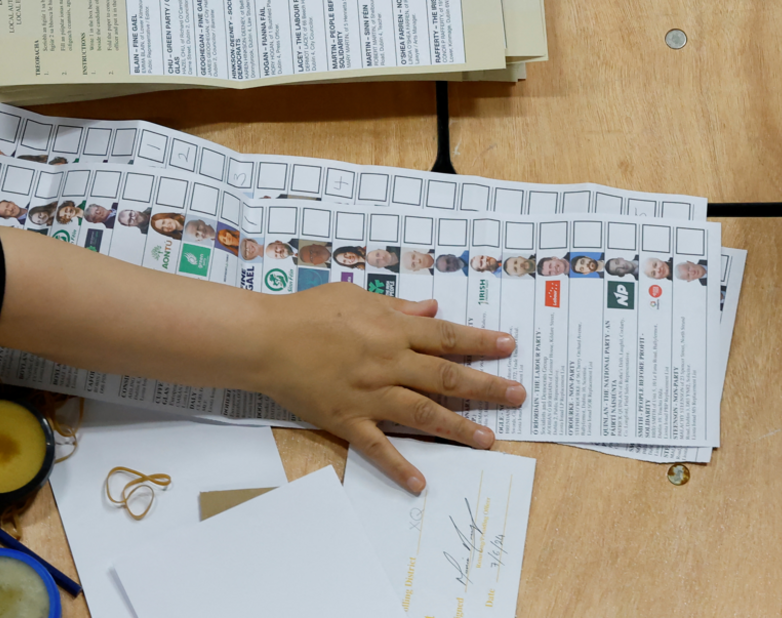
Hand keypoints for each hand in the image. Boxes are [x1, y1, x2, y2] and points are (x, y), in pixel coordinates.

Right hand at [253, 283, 525, 492]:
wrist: (264, 340)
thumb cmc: (306, 312)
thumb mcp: (355, 297)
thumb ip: (396, 307)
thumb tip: (432, 309)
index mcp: (391, 330)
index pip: (446, 336)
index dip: (480, 341)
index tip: (508, 346)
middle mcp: (388, 363)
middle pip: (447, 377)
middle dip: (486, 387)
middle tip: (517, 395)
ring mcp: (370, 395)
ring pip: (424, 413)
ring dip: (459, 427)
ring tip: (489, 439)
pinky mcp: (347, 420)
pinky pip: (378, 447)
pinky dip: (400, 466)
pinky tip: (420, 483)